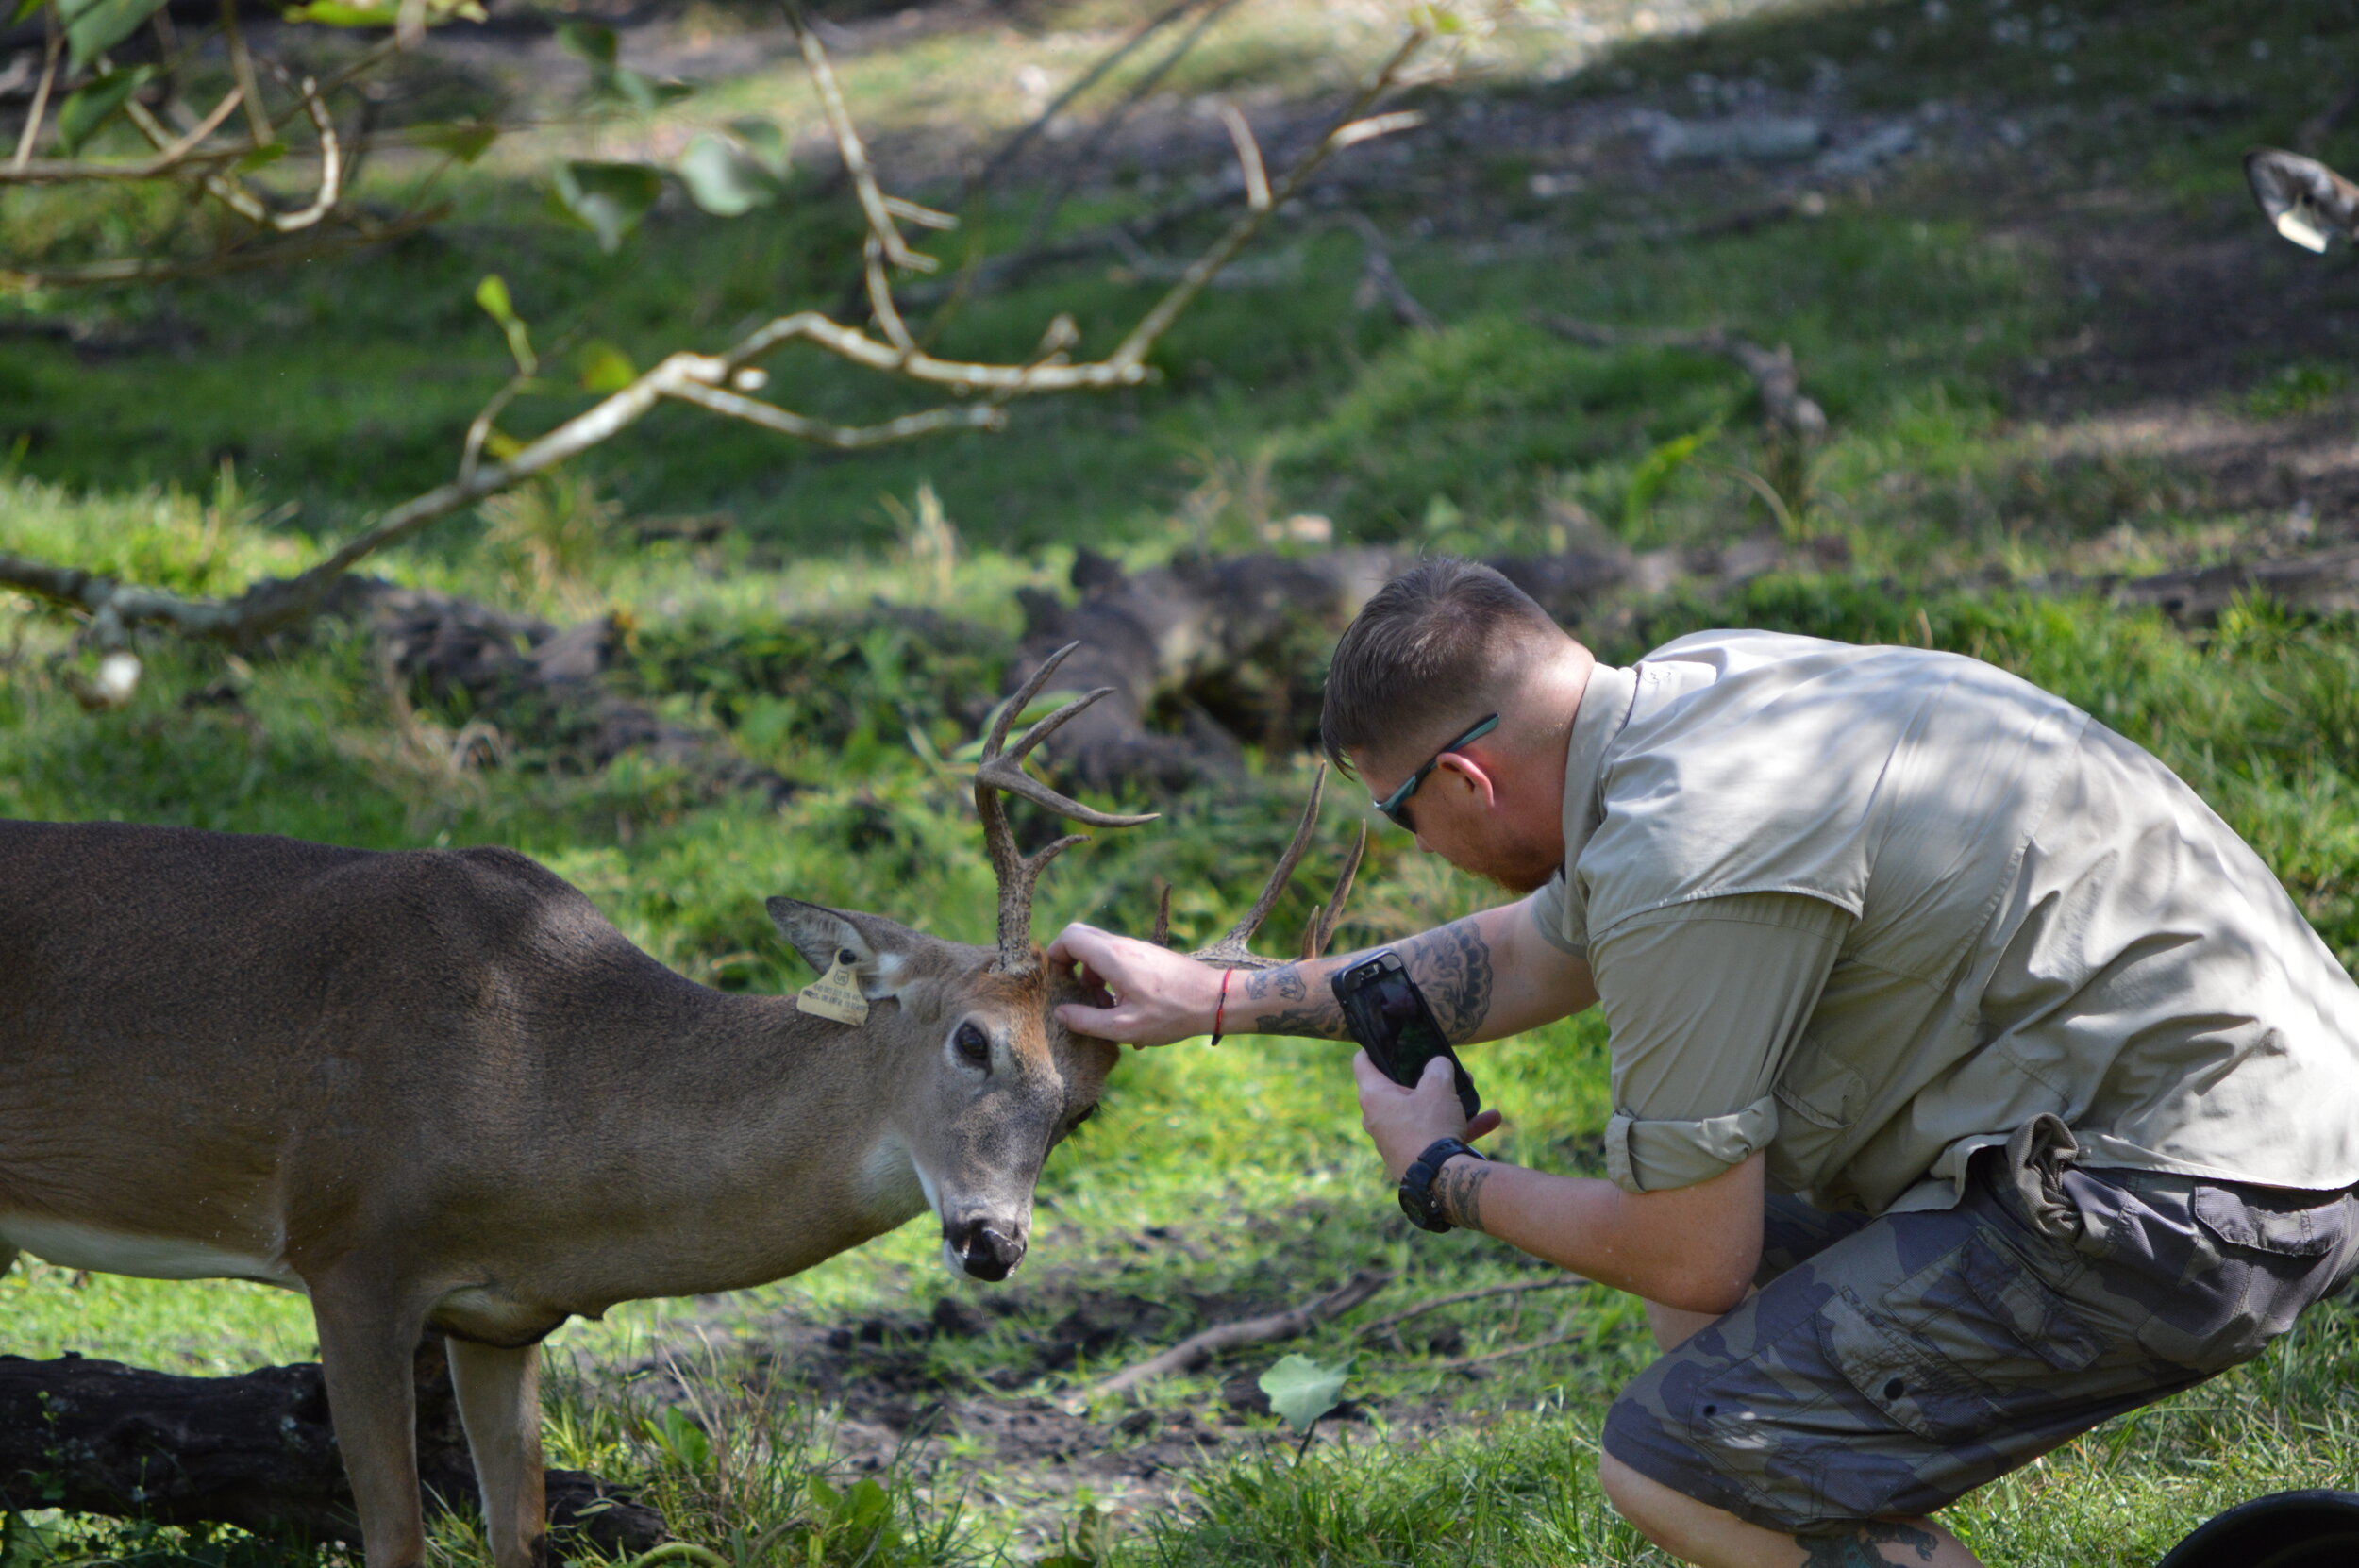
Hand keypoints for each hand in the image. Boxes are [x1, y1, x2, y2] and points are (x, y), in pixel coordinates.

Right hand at [1045, 922, 1223, 1045]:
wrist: (1216, 999)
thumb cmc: (1173, 1014)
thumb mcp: (1125, 1028)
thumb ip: (1087, 1022)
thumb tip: (1060, 1013)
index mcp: (1114, 956)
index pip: (1069, 936)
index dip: (1054, 956)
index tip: (1057, 982)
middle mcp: (1124, 945)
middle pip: (1081, 937)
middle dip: (1070, 965)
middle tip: (1076, 995)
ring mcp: (1137, 948)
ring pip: (1099, 949)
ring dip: (1092, 975)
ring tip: (1103, 1007)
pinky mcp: (1148, 955)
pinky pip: (1117, 957)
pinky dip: (1110, 977)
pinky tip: (1123, 1006)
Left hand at [1353, 1051, 1503, 1181]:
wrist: (1440, 1181)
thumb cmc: (1432, 1127)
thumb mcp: (1439, 1087)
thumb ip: (1438, 1067)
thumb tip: (1438, 1065)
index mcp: (1374, 1096)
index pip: (1363, 1062)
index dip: (1373, 1046)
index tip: (1387, 1039)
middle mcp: (1377, 1118)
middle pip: (1397, 1088)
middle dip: (1424, 1078)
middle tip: (1444, 1069)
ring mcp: (1393, 1139)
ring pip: (1421, 1112)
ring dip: (1447, 1103)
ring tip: (1472, 1093)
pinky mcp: (1410, 1156)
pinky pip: (1433, 1134)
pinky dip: (1457, 1127)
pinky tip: (1490, 1119)